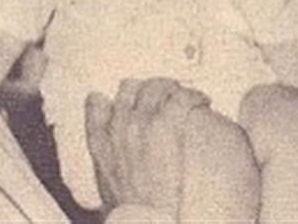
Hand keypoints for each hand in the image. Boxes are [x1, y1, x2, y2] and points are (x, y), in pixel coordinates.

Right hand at [85, 78, 209, 215]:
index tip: (127, 98)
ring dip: (173, 89)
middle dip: (148, 88)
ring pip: (157, 87)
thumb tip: (112, 150)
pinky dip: (193, 96)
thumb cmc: (132, 207)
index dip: (111, 99)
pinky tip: (201, 102)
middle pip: (131, 87)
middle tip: (165, 95)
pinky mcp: (166, 125)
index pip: (95, 103)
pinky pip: (181, 98)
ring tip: (187, 97)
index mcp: (100, 140)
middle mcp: (118, 125)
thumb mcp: (106, 181)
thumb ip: (105, 157)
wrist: (148, 219)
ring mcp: (141, 122)